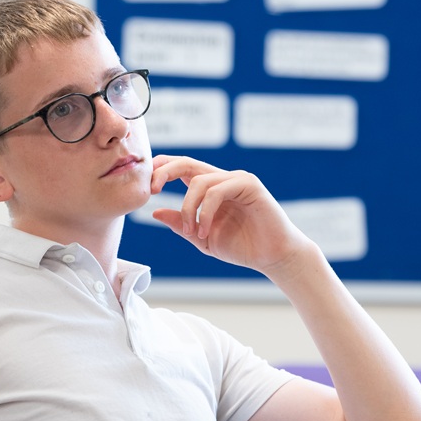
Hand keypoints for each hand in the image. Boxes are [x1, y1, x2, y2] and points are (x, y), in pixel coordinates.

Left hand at [149, 155, 314, 275]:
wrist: (274, 257)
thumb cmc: (243, 247)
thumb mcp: (202, 237)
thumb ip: (180, 224)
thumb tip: (155, 211)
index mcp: (210, 188)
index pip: (181, 168)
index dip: (161, 170)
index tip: (147, 188)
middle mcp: (222, 179)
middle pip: (186, 162)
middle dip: (164, 172)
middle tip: (152, 190)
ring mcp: (237, 179)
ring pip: (199, 180)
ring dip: (188, 208)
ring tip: (192, 232)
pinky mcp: (249, 185)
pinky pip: (217, 190)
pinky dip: (205, 211)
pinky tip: (205, 230)